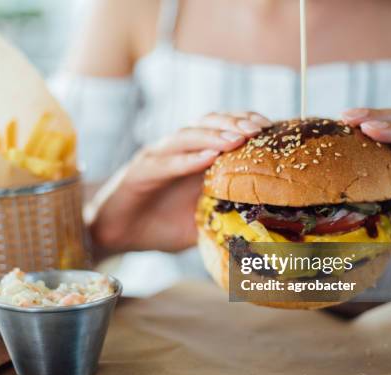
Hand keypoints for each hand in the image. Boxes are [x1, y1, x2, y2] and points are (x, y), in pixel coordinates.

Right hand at [86, 112, 270, 256]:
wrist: (117, 235)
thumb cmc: (159, 225)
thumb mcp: (201, 221)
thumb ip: (224, 213)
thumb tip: (264, 222)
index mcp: (195, 157)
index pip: (224, 129)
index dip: (248, 125)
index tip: (273, 131)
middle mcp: (177, 150)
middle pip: (209, 123)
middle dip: (236, 122)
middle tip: (259, 129)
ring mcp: (158, 157)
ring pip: (188, 135)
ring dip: (214, 135)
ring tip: (238, 138)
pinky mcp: (140, 171)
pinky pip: (166, 162)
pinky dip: (188, 159)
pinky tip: (208, 157)